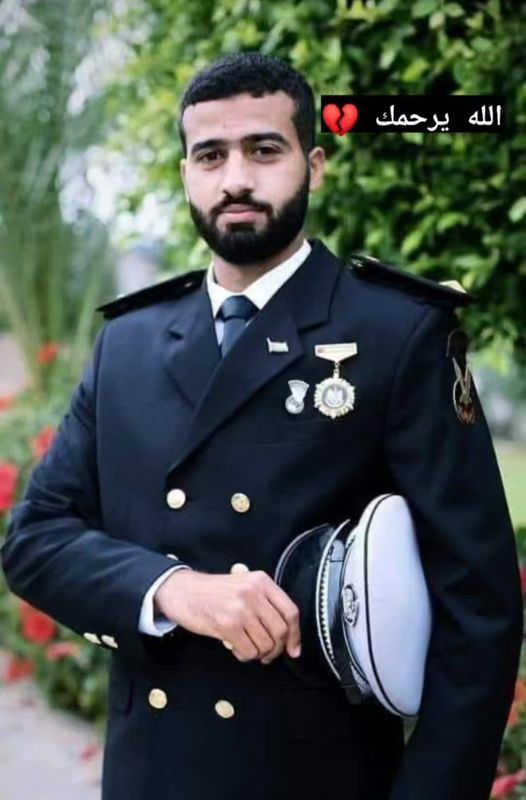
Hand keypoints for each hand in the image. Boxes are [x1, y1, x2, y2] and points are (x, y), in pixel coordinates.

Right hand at [154, 569, 300, 663]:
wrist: (182, 590)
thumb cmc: (212, 592)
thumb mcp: (243, 585)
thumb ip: (264, 603)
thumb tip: (286, 635)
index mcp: (261, 581)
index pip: (290, 611)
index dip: (295, 635)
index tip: (294, 650)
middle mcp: (254, 592)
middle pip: (280, 631)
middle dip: (276, 649)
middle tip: (268, 655)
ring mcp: (241, 608)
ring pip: (265, 644)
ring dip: (259, 654)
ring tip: (248, 649)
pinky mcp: (227, 624)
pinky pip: (248, 650)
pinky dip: (245, 656)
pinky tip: (237, 649)